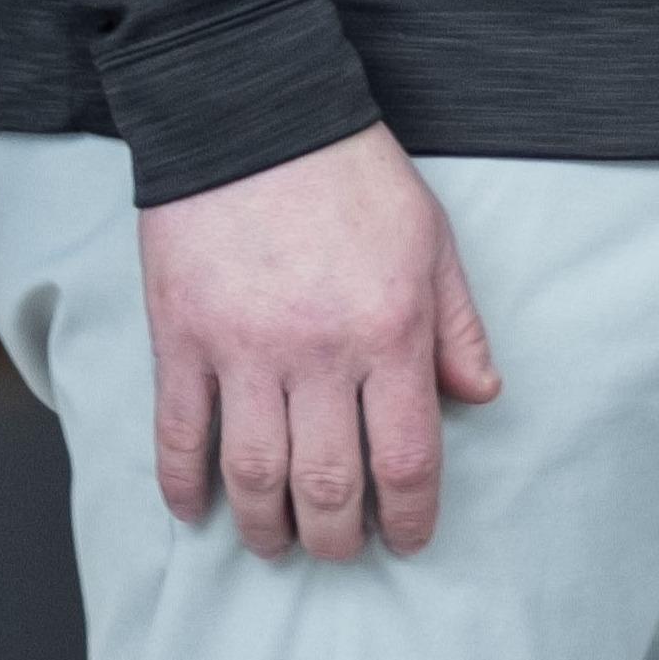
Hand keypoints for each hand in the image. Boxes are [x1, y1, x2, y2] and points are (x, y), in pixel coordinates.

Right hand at [135, 126, 499, 560]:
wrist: (253, 110)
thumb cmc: (350, 172)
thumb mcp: (430, 239)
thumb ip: (456, 325)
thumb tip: (479, 395)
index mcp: (389, 329)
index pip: (405, 457)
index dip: (409, 516)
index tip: (408, 538)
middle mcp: (317, 352)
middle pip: (327, 485)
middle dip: (337, 537)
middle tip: (340, 549)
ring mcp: (242, 349)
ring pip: (253, 476)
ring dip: (266, 528)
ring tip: (277, 544)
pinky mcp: (181, 338)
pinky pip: (179, 434)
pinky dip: (183, 485)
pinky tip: (196, 512)